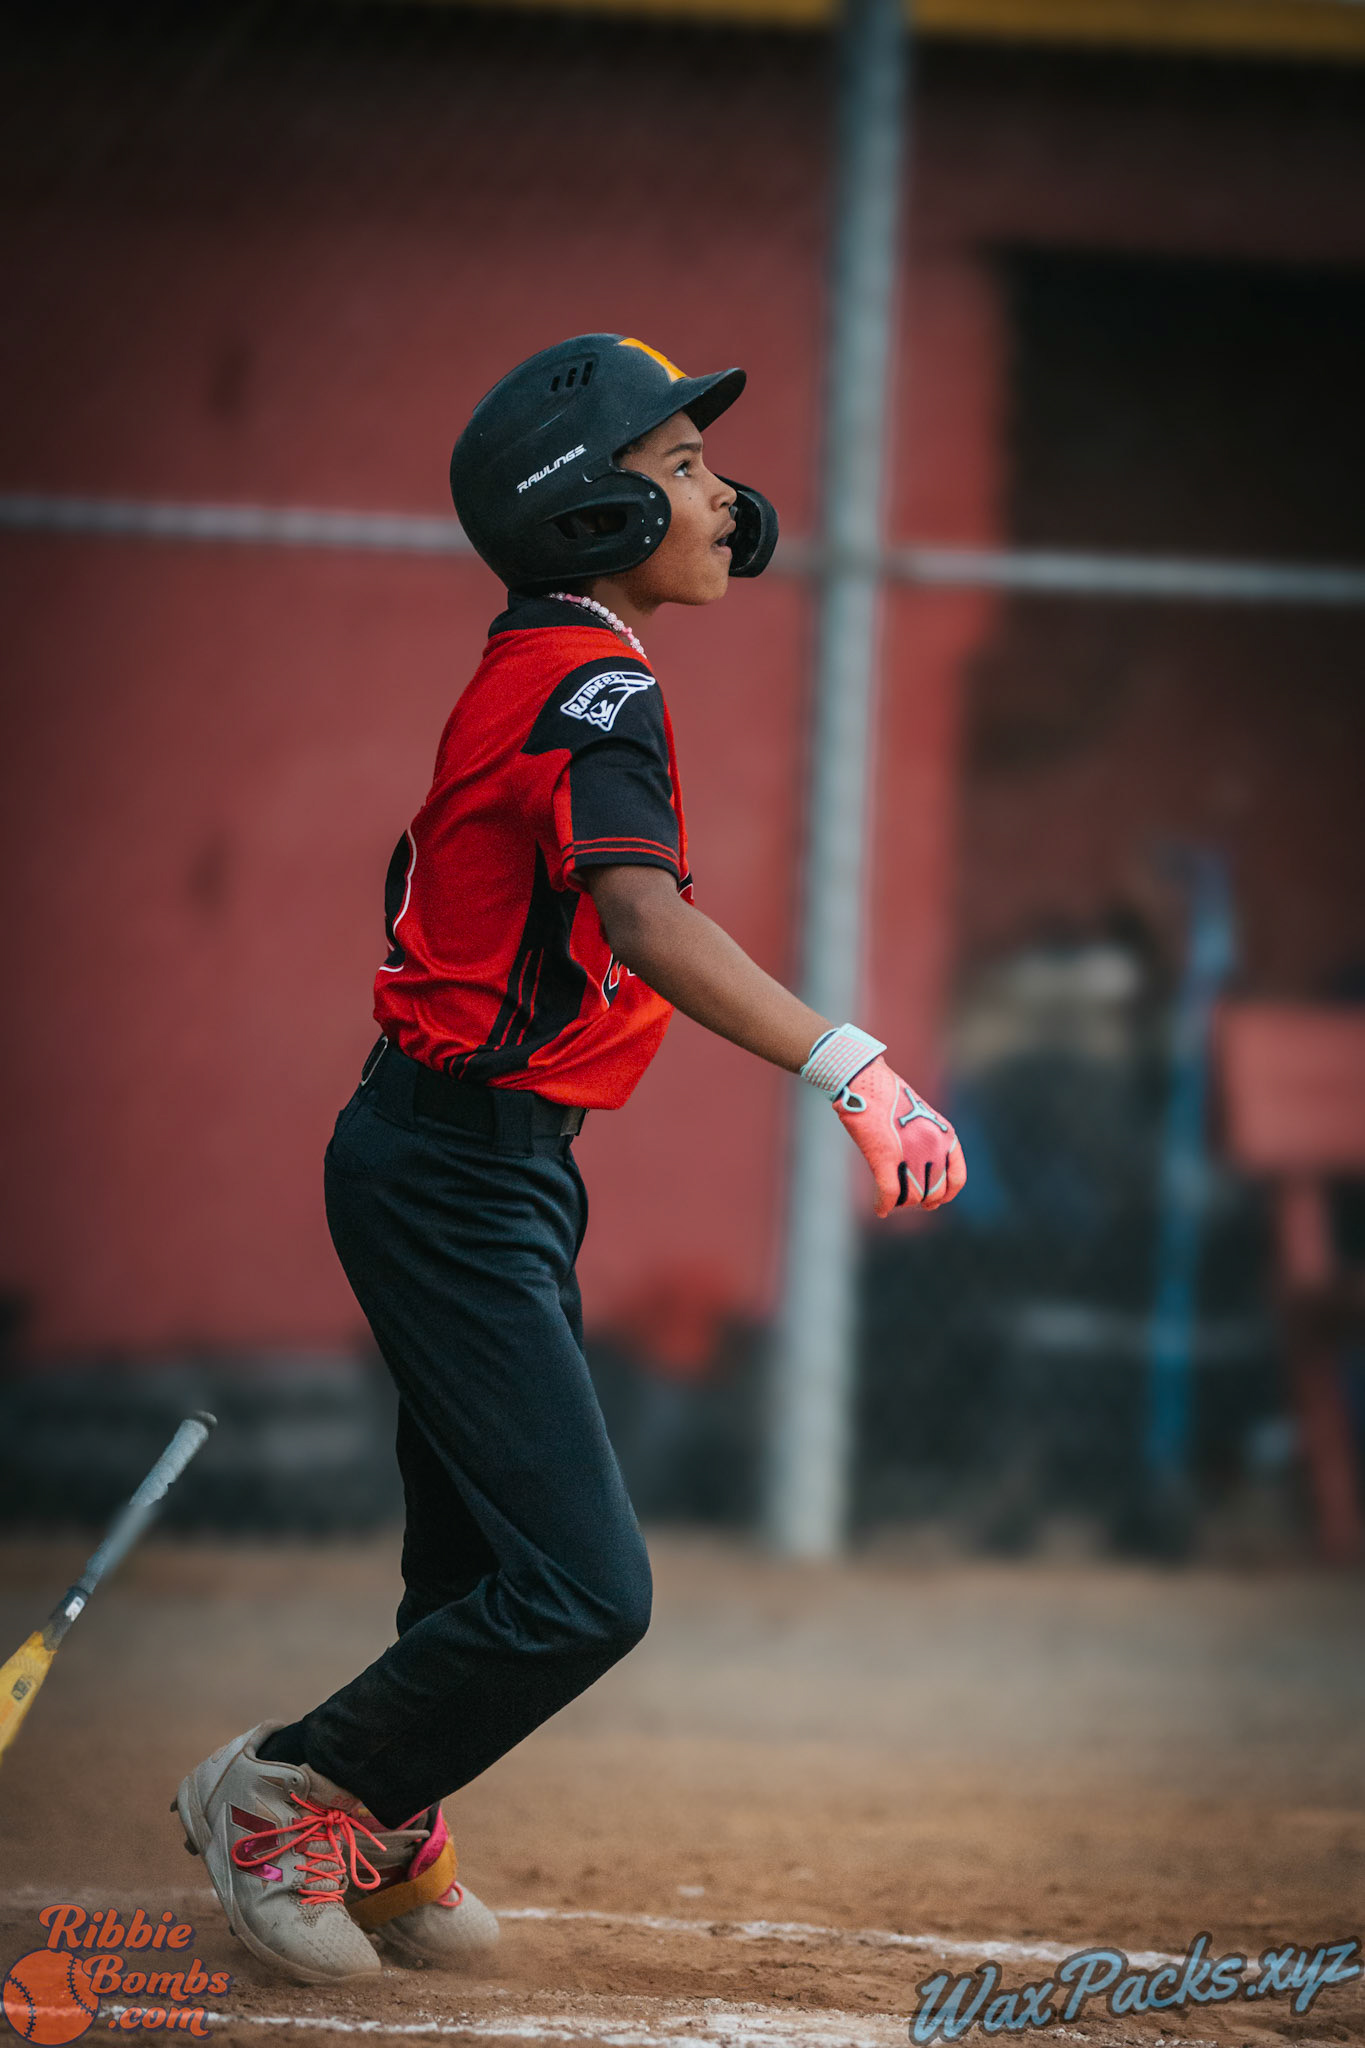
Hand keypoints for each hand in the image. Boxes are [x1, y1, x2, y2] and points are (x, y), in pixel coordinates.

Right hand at [833, 1056, 965, 1218]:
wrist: (865, 1078)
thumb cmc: (888, 1096)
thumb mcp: (920, 1117)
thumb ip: (927, 1144)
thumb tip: (922, 1176)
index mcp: (945, 1135)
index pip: (957, 1179)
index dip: (945, 1195)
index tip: (934, 1200)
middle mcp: (933, 1145)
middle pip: (933, 1192)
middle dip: (921, 1200)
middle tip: (907, 1199)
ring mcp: (910, 1152)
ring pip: (912, 1196)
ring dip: (901, 1202)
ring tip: (891, 1199)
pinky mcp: (884, 1155)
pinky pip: (889, 1192)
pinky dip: (883, 1205)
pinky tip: (880, 1209)